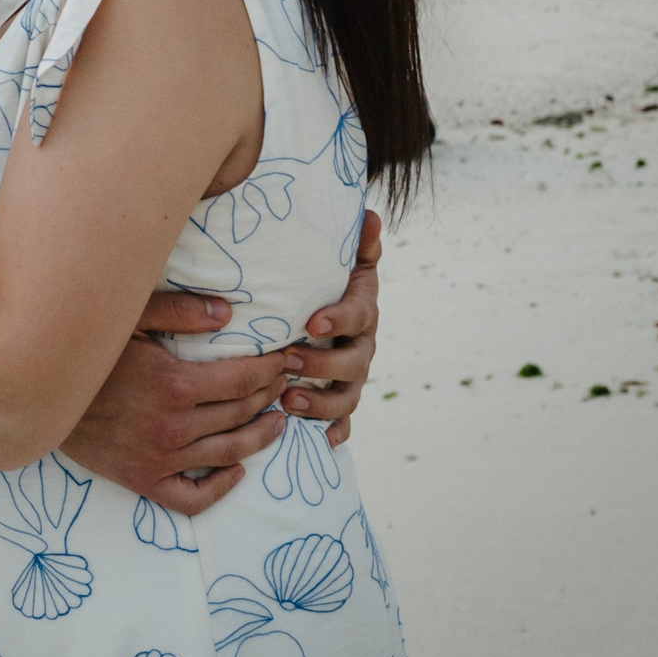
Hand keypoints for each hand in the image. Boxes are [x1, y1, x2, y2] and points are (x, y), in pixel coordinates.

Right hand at [62, 290, 290, 515]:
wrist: (36, 395)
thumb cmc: (85, 354)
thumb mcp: (127, 321)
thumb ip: (178, 312)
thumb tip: (228, 312)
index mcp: (174, 386)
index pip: (243, 380)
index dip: (270, 370)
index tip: (283, 359)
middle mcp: (173, 427)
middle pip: (241, 413)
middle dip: (269, 395)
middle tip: (282, 383)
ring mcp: (160, 459)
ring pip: (229, 453)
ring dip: (261, 437)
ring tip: (277, 422)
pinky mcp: (144, 481)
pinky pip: (194, 497)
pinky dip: (221, 487)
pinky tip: (235, 470)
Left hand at [283, 210, 382, 445]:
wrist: (326, 311)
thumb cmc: (324, 281)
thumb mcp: (341, 260)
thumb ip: (356, 242)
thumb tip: (370, 213)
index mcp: (361, 311)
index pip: (358, 315)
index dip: (338, 319)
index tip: (311, 322)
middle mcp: (362, 346)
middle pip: (354, 363)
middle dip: (321, 364)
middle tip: (287, 359)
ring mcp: (352, 377)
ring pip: (347, 397)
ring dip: (320, 402)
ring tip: (288, 399)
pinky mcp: (340, 400)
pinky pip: (343, 423)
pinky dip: (333, 433)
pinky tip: (318, 442)